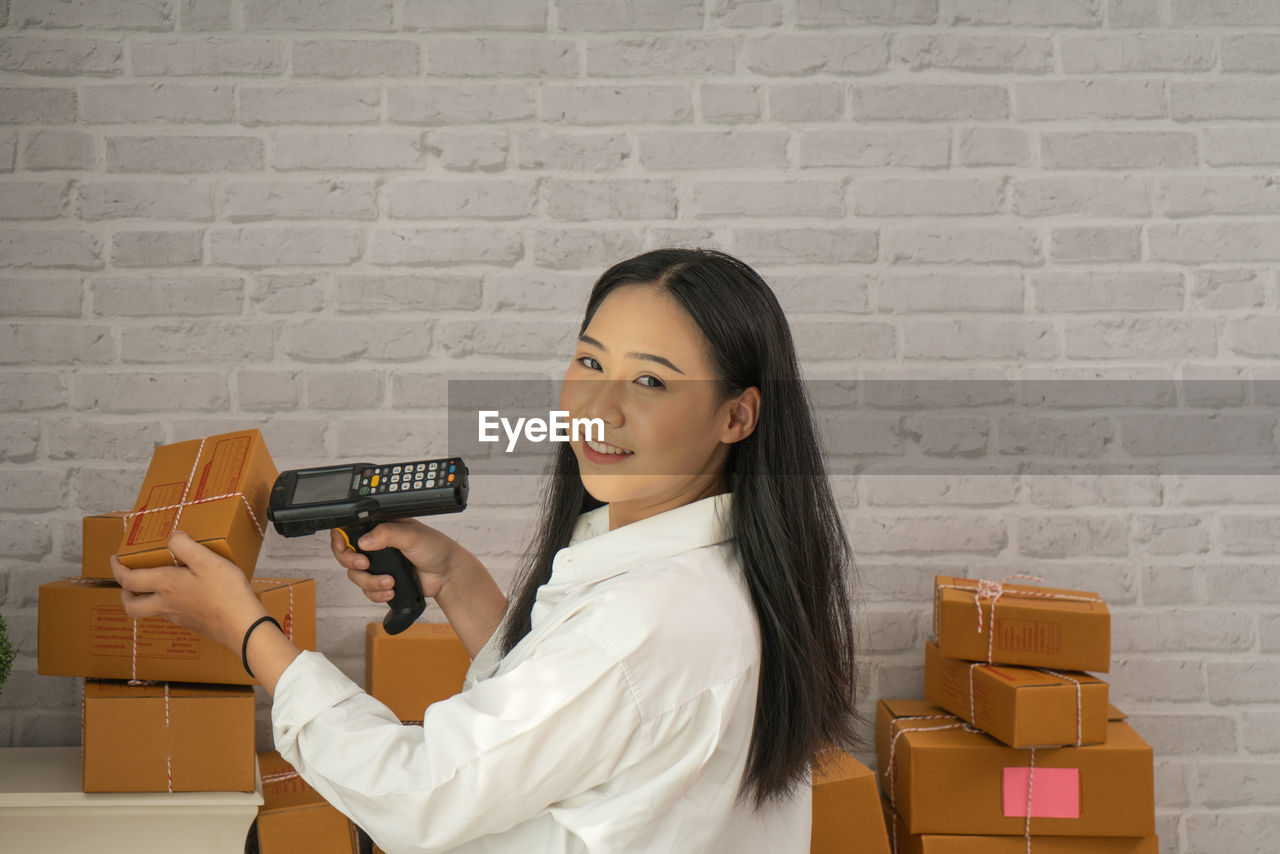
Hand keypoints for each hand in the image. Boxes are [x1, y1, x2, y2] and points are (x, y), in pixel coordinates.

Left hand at [110, 530, 267, 652]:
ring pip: (151, 611)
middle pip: (131, 605)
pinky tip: (186, 595)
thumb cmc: (226, 593)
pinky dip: (169, 604)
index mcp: (166, 585)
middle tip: (130, 580)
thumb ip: (185, 546)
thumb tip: (172, 537)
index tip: (115, 559)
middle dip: (125, 592)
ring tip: (158, 584)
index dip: (117, 569)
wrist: (242, 626)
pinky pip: (171, 614)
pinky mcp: (192, 623)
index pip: (128, 579)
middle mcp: (166, 603)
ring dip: (146, 598)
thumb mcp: (207, 560)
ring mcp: (178, 616)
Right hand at [331, 519, 466, 604]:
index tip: (345, 548)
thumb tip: (364, 541)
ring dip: (369, 581)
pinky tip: (391, 590)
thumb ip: (387, 534)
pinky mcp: (382, 581)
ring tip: (389, 582)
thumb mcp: (412, 535)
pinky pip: (366, 591)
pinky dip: (376, 593)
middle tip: (366, 565)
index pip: (350, 528)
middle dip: (352, 562)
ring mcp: (378, 564)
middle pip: (346, 554)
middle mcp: (376, 544)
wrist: (447, 575)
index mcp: (381, 526)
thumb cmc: (436, 548)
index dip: (341, 538)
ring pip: (355, 575)